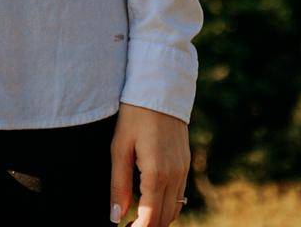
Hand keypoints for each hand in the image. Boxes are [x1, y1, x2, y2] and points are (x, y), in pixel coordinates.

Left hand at [109, 102, 189, 225]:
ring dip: (159, 218)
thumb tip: (115, 217)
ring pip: (175, 209)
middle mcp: (174, 174)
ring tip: (137, 217)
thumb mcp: (119, 147)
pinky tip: (151, 200)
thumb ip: (118, 185)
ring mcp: (183, 169)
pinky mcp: (185, 163)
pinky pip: (179, 194)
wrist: (160, 87)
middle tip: (128, 225)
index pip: (150, 218)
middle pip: (165, 218)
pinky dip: (167, 205)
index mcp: (156, 173)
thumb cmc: (134, 115)